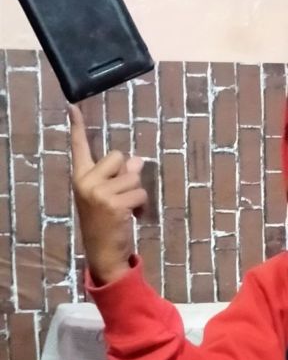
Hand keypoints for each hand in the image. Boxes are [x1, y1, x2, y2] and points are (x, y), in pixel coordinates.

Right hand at [69, 104, 147, 284]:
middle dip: (127, 175)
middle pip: (119, 157)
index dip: (77, 127)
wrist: (103, 252)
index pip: (79, 148)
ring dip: (138, 192)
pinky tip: (133, 216)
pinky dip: (143, 204)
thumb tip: (138, 160)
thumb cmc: (106, 223)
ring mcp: (99, 193)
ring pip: (134, 177)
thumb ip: (119, 176)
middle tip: (121, 196)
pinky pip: (140, 192)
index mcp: (81, 177)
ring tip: (128, 209)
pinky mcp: (114, 204)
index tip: (73, 107)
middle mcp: (86, 181)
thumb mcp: (108, 196)